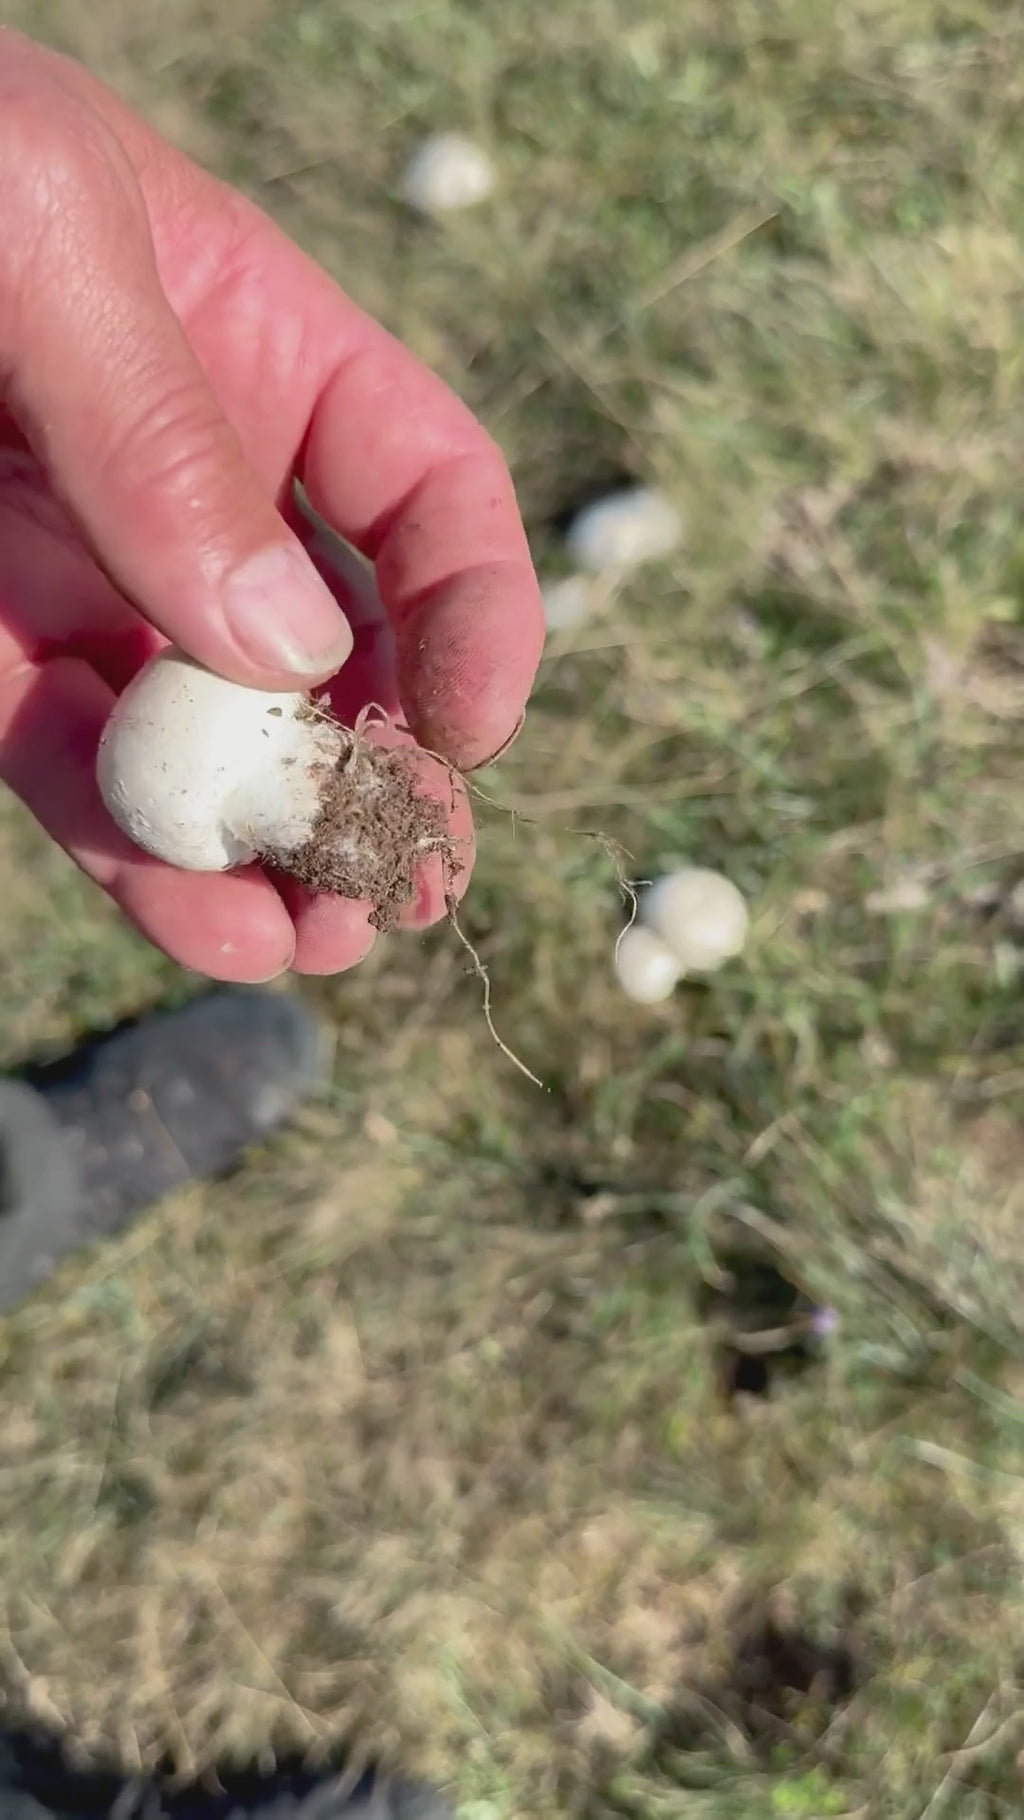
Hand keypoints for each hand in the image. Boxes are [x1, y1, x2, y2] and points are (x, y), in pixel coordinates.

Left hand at [0, 30, 542, 980]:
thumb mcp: (45, 231)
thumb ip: (168, 434)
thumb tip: (286, 649)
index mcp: (256, 350)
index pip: (424, 495)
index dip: (477, 613)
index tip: (468, 727)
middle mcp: (189, 484)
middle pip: (336, 649)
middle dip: (381, 771)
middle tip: (406, 883)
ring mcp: (86, 574)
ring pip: (209, 740)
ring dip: (270, 852)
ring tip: (311, 939)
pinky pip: (73, 764)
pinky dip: (135, 851)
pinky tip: (198, 917)